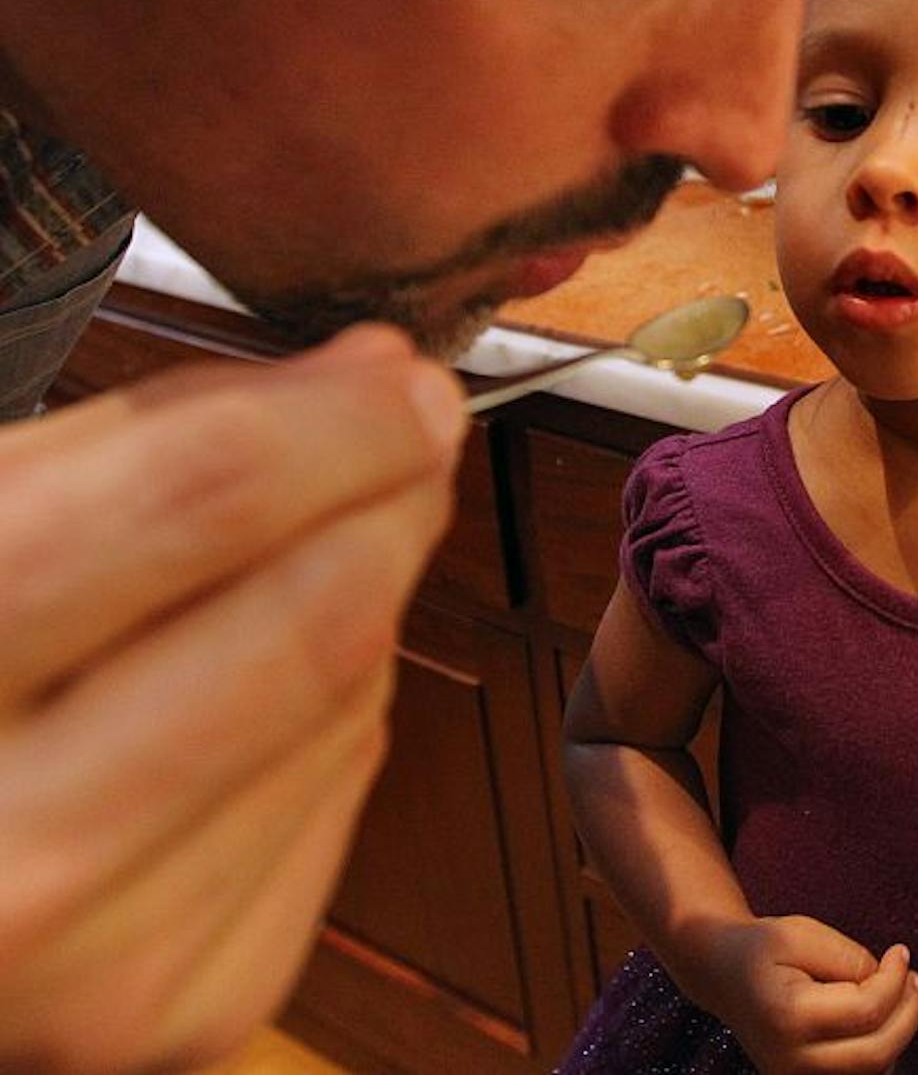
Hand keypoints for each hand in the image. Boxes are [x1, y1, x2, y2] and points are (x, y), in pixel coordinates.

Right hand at [0, 326, 464, 1070]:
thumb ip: (148, 441)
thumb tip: (378, 376)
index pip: (207, 496)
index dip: (343, 419)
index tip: (408, 378)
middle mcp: (8, 852)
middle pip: (313, 617)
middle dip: (390, 500)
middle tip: (409, 433)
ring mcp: (98, 964)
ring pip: (350, 707)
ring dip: (362, 603)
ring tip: (306, 556)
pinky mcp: (182, 1011)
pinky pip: (336, 798)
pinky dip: (329, 720)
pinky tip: (254, 692)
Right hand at [687, 915, 917, 1074]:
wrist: (721, 973)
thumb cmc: (763, 948)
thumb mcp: (804, 935)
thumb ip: (850, 960)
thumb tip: (893, 983)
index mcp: (788, 1017)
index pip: (867, 1010)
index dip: (896, 979)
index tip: (902, 951)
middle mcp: (791, 1059)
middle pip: (877, 1052)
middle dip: (909, 1014)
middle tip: (914, 979)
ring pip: (872, 1071)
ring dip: (898, 1033)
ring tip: (902, 993)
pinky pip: (857, 1074)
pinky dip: (880, 1049)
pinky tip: (883, 1017)